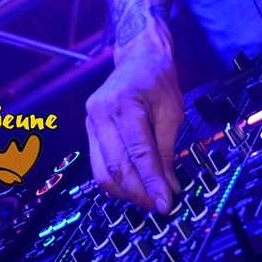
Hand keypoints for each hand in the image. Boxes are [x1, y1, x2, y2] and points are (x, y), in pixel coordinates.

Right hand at [86, 27, 183, 212]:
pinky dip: (116, 180)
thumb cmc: (157, 78)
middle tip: (158, 205)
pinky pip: (99, 163)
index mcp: (123, 102)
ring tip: (148, 199)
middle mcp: (100, 112)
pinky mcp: (89, 129)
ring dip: (125, 191)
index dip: (153, 182)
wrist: (139, 57)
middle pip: (116, 166)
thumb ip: (167, 149)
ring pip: (102, 171)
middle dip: (138, 192)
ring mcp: (90, 120)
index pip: (138, 153)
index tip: (166, 202)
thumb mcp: (172, 110)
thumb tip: (169, 185)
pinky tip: (133, 186)